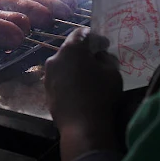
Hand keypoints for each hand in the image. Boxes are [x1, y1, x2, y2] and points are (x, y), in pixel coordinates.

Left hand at [44, 28, 122, 160]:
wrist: (82, 127)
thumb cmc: (100, 95)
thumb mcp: (113, 72)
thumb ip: (106, 58)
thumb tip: (99, 56)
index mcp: (71, 49)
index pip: (82, 33)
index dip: (95, 37)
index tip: (105, 45)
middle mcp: (55, 58)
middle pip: (71, 49)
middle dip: (84, 52)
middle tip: (98, 59)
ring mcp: (48, 75)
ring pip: (64, 64)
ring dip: (75, 66)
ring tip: (89, 75)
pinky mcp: (47, 91)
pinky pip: (60, 78)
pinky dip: (69, 78)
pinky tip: (80, 88)